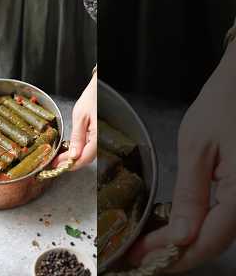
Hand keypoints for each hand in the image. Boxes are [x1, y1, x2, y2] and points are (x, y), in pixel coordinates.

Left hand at [52, 72, 96, 170]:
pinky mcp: (101, 136)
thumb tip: (72, 155)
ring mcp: (103, 139)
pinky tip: (71, 150)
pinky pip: (91, 148)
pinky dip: (80, 151)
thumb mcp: (80, 117)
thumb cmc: (93, 98)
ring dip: (75, 158)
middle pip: (87, 158)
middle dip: (70, 163)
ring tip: (61, 158)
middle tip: (56, 163)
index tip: (57, 165)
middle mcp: (103, 141)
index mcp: (99, 137)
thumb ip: (77, 138)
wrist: (101, 89)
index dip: (69, 164)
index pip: (85, 158)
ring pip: (89, 155)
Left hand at [129, 42, 235, 271]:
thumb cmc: (222, 106)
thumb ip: (191, 194)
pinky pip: (226, 218)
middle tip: (142, 257)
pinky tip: (178, 226)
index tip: (140, 258)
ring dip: (187, 243)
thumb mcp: (197, 147)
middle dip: (177, 254)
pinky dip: (200, 226)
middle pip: (214, 242)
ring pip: (220, 234)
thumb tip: (180, 235)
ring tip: (153, 245)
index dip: (172, 254)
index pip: (206, 239)